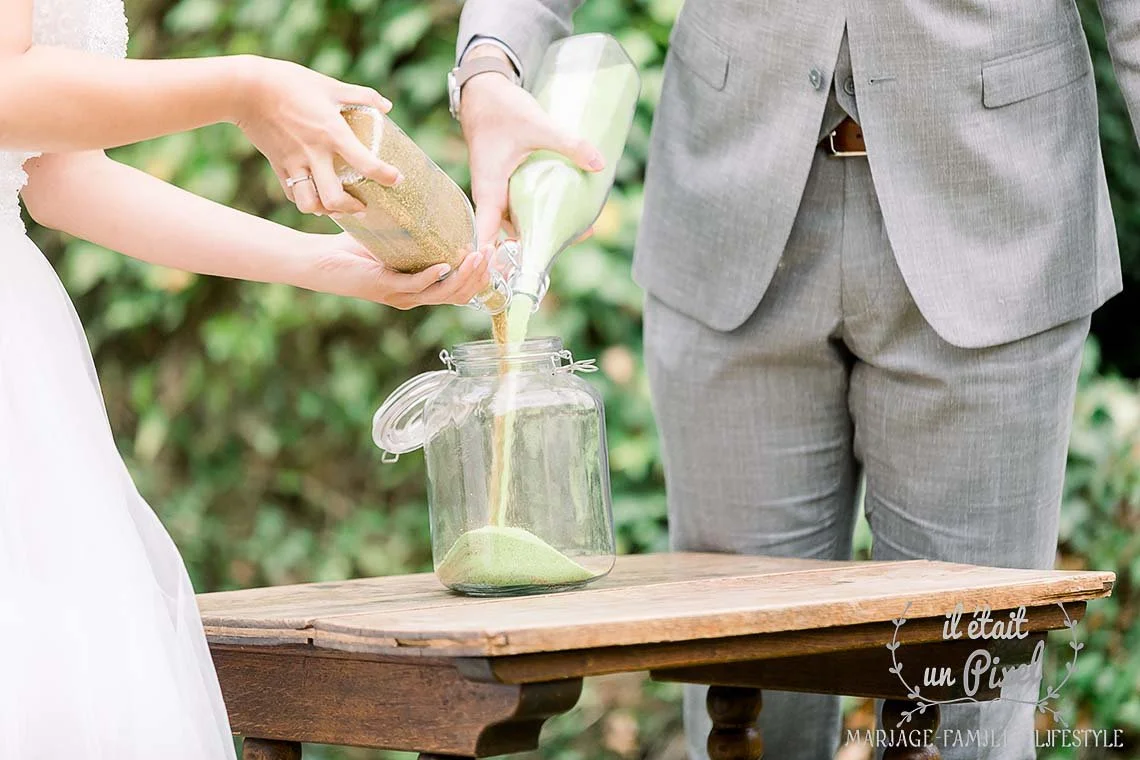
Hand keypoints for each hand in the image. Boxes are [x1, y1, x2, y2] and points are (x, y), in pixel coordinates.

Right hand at [231, 56, 401, 216]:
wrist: (245, 89)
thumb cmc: (290, 82)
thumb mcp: (330, 85)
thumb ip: (362, 96)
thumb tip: (387, 106)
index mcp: (332, 133)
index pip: (365, 163)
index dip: (385, 175)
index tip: (397, 180)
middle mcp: (314, 154)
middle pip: (333, 199)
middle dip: (351, 208)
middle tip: (363, 205)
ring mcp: (294, 163)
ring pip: (309, 204)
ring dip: (326, 211)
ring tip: (338, 206)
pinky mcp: (278, 166)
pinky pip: (293, 193)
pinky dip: (307, 200)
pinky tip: (317, 196)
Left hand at [295, 233, 493, 309]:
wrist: (320, 260)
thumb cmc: (354, 247)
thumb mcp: (394, 237)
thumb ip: (416, 230)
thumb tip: (437, 201)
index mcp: (422, 287)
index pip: (462, 289)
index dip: (482, 275)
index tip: (495, 252)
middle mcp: (415, 296)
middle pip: (460, 295)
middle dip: (479, 274)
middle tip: (491, 251)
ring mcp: (401, 296)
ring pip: (443, 294)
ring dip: (463, 275)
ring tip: (476, 255)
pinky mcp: (384, 288)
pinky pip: (415, 287)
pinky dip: (432, 277)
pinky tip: (443, 265)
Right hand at [458, 50, 605, 246]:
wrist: (483, 91)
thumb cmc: (501, 109)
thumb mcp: (536, 125)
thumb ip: (567, 142)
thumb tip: (600, 163)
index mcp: (488, 190)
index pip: (487, 236)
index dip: (497, 259)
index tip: (518, 274)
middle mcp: (491, 196)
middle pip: (512, 233)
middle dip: (541, 241)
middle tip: (579, 235)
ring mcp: (500, 191)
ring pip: (520, 219)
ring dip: (544, 225)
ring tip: (581, 224)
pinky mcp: (508, 182)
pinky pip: (524, 204)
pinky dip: (542, 209)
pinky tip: (567, 205)